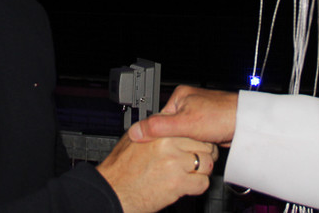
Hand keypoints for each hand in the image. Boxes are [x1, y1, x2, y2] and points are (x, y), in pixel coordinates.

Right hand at [96, 133, 216, 212]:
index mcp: (159, 132)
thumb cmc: (119, 170)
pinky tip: (188, 186)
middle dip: (203, 153)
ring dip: (202, 171)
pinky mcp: (178, 183)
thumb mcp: (132, 141)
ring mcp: (174, 163)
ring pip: (206, 162)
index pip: (189, 128)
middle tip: (196, 161)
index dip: (195, 138)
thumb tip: (161, 126)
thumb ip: (150, 132)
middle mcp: (168, 144)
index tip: (194, 144)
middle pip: (203, 143)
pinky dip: (198, 186)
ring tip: (192, 174)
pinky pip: (202, 182)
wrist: (112, 191)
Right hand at [128, 85, 236, 145]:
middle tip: (178, 149)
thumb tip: (135, 132)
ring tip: (191, 148)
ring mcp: (199, 114)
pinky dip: (195, 145)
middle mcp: (188, 103)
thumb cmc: (221, 116)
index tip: (156, 148)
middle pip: (171, 128)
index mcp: (180, 96)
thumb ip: (159, 128)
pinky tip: (198, 149)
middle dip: (175, 140)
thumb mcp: (185, 124)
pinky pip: (194, 138)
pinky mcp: (207, 126)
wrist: (246, 124)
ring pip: (183, 135)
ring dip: (186, 144)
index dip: (158, 135)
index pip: (159, 118)